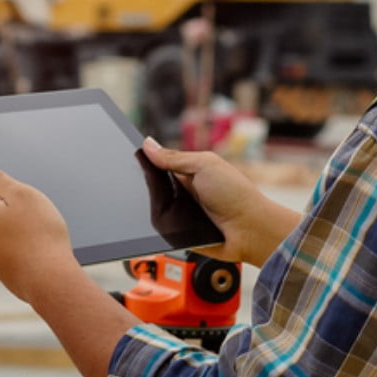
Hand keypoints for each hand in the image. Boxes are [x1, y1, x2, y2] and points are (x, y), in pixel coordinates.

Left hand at [0, 160, 86, 305]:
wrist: (51, 281)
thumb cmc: (40, 235)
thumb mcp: (21, 195)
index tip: (12, 188)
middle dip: (3, 205)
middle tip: (30, 211)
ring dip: (9, 226)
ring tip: (34, 232)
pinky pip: (3, 248)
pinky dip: (15, 245)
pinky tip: (33, 248)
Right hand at [140, 138, 299, 266]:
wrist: (249, 230)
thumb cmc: (235, 194)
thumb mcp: (204, 165)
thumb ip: (174, 157)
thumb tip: (148, 144)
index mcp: (189, 171)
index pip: (159, 163)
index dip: (144, 159)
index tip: (127, 154)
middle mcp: (182, 191)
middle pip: (151, 185)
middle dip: (142, 183)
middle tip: (130, 180)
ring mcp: (179, 212)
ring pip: (151, 206)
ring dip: (148, 205)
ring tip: (143, 201)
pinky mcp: (178, 232)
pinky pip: (157, 227)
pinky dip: (154, 224)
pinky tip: (152, 220)